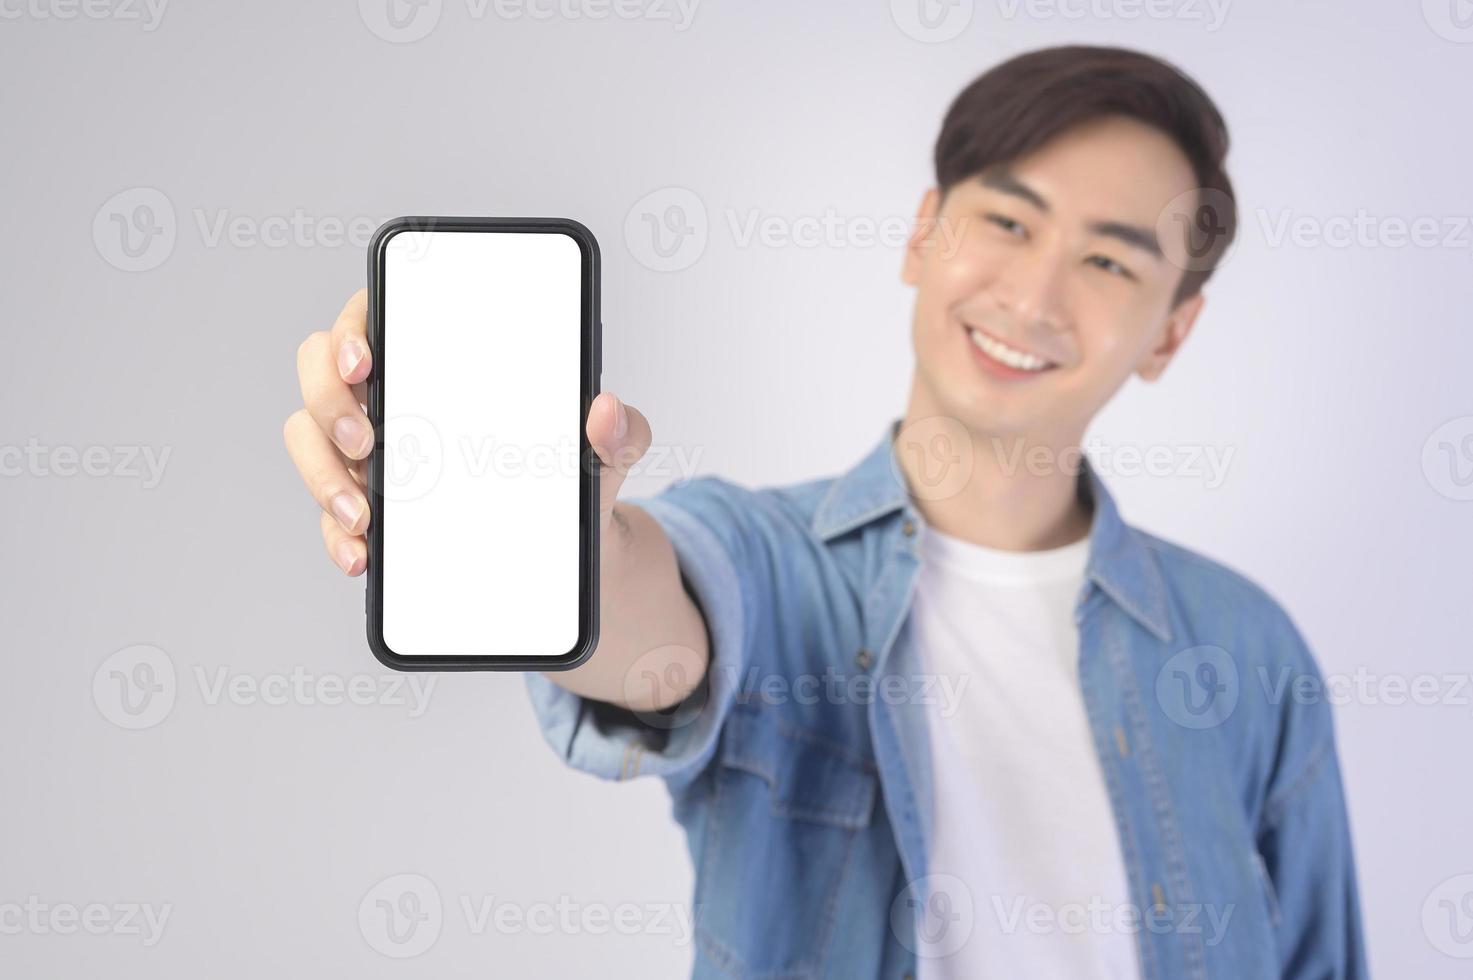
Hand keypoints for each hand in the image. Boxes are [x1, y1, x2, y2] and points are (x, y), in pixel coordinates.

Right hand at [284, 289, 650, 574]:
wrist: (569, 551)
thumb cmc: (574, 475)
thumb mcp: (607, 453)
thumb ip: (620, 431)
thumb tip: (608, 410)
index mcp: (440, 359)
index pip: (375, 315)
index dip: (352, 327)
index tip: (366, 361)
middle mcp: (392, 396)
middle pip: (321, 372)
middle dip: (327, 404)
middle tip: (364, 443)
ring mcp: (370, 452)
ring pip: (309, 440)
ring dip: (322, 476)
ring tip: (364, 515)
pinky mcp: (366, 507)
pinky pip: (330, 514)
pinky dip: (337, 535)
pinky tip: (363, 554)